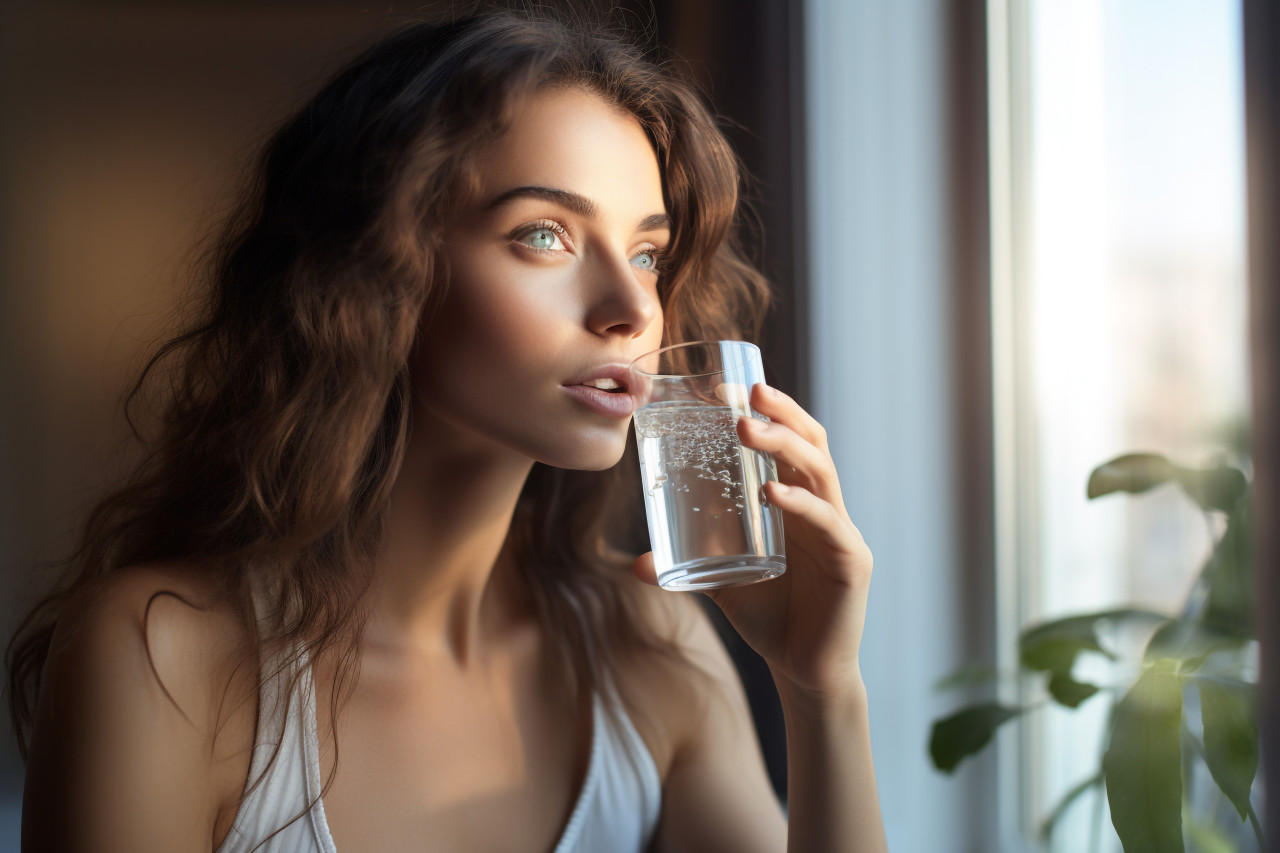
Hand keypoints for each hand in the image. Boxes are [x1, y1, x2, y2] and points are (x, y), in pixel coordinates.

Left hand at [633, 383, 872, 698]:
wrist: (804, 670)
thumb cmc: (769, 616)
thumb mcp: (721, 582)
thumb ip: (685, 565)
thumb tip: (635, 562)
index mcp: (798, 501)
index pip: (790, 441)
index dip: (767, 410)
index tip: (726, 389)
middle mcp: (824, 507)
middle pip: (811, 443)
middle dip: (780, 412)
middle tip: (744, 392)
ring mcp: (841, 532)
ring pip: (820, 472)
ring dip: (784, 444)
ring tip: (746, 428)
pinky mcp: (851, 562)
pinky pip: (828, 523)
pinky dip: (801, 504)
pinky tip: (772, 494)